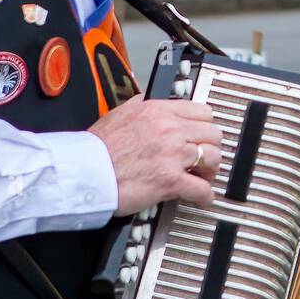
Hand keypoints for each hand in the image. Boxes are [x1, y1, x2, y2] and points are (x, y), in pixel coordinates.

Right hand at [88, 96, 222, 216]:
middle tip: (206, 158)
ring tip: (204, 177)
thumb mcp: (120, 113)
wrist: (85, 171)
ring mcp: (173, 155)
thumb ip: (141, 105)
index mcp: (159, 111)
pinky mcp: (171, 181)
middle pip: (213, 134)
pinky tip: (202, 198)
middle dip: (212, 147)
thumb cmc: (97, 148)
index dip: (206, 126)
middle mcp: (171, 130)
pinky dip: (206, 196)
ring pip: (214, 158)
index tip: (204, 135)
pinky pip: (202, 189)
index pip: (202, 112)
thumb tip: (150, 101)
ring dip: (211, 170)